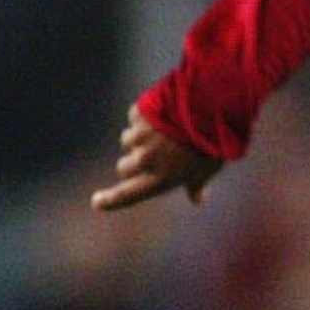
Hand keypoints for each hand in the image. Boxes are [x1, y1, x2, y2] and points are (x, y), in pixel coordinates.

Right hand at [92, 102, 223, 212]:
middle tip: (155, 154)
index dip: (110, 200)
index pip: (127, 195)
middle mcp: (145, 160)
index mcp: (160, 179)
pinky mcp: (137, 115)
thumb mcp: (207, 168)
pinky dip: (145, 118)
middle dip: (134, 163)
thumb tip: (197, 200)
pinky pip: (135, 119)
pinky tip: (165, 113)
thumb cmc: (213, 142)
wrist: (211, 106)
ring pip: (128, 141)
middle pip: (124, 167)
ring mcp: (139, 136)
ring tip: (165, 130)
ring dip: (139, 138)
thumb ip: (196, 185)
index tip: (96, 203)